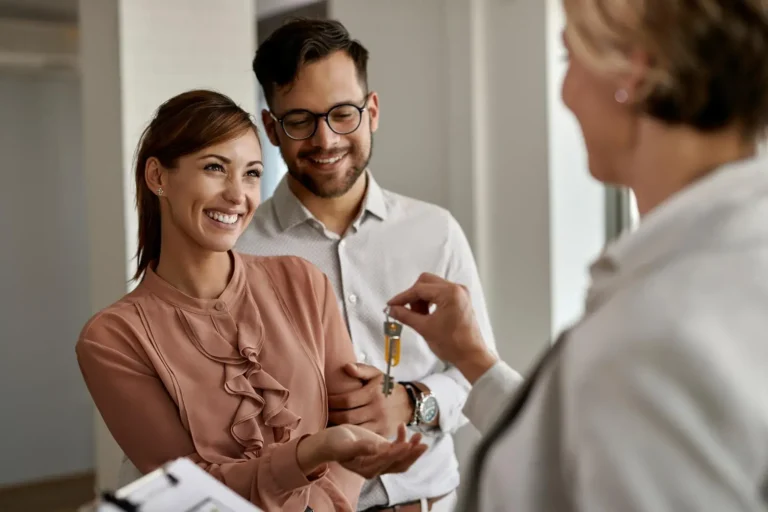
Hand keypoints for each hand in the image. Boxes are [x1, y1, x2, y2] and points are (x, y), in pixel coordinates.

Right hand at [297, 424, 426, 478]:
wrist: (330, 441)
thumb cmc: (335, 443)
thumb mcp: (344, 445)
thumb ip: (359, 448)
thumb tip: (375, 449)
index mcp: (367, 469)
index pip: (386, 462)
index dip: (397, 453)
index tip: (407, 444)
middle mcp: (376, 468)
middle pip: (399, 464)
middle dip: (411, 455)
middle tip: (422, 444)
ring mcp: (381, 460)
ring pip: (402, 458)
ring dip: (412, 449)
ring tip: (420, 436)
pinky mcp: (383, 451)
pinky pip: (398, 448)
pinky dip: (403, 439)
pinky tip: (403, 426)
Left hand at [327, 363, 412, 437]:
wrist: (408, 404)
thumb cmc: (387, 387)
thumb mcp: (377, 374)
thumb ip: (361, 370)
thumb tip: (346, 367)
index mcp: (373, 393)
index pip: (347, 400)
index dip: (333, 401)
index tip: (325, 401)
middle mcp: (377, 409)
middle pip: (348, 417)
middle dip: (333, 416)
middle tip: (324, 414)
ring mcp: (380, 423)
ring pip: (354, 429)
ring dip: (339, 427)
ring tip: (329, 424)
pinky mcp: (382, 434)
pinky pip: (363, 437)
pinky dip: (352, 436)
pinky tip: (343, 432)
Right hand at [387, 273, 496, 382]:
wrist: (471, 356)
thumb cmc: (451, 344)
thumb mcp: (424, 328)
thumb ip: (406, 316)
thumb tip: (392, 309)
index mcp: (450, 293)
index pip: (420, 289)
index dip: (403, 297)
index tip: (391, 305)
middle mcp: (457, 288)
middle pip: (426, 282)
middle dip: (413, 296)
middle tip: (407, 311)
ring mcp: (460, 293)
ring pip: (432, 287)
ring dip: (422, 299)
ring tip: (419, 316)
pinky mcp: (461, 299)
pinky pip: (440, 293)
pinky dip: (430, 301)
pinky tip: (427, 315)